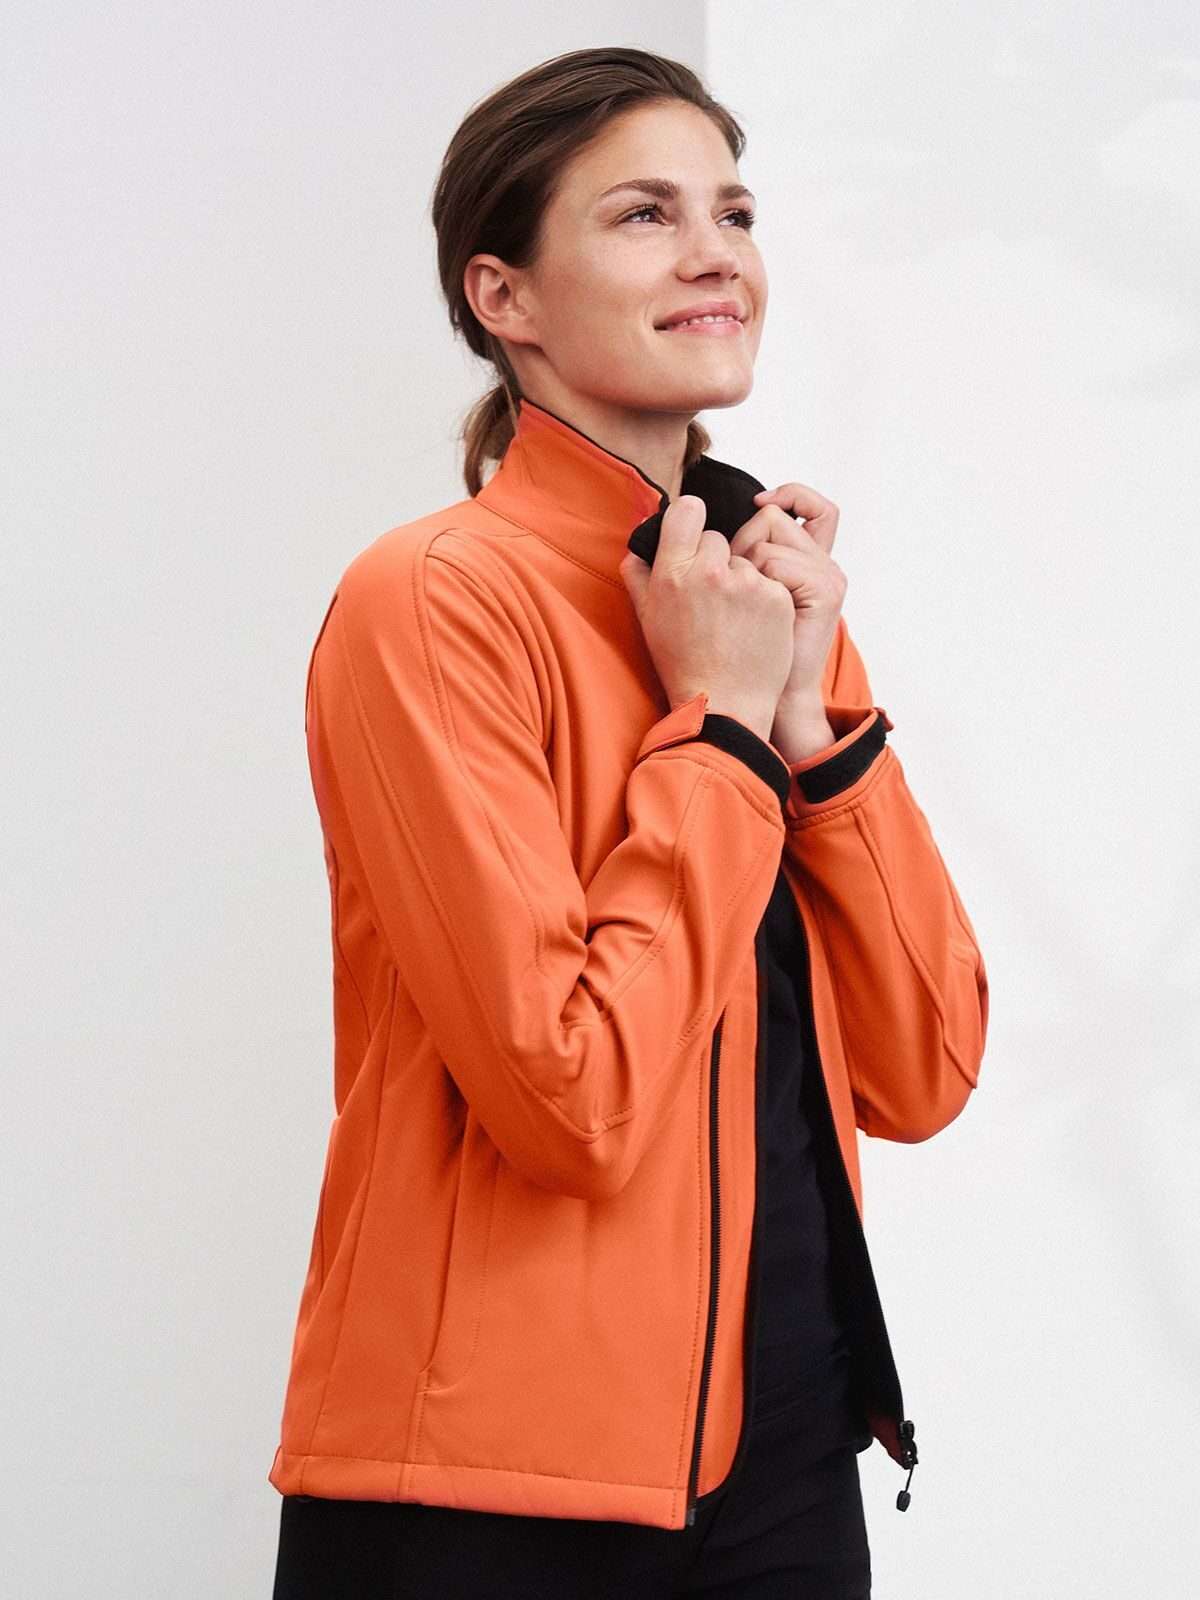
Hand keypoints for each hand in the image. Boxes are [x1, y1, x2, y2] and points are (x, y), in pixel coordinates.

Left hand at [727, 481, 846, 712]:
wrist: (762, 693)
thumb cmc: (743, 649)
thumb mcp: (743, 595)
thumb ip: (744, 558)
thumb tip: (704, 521)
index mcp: (809, 561)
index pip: (811, 506)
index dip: (787, 496)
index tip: (755, 504)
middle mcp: (823, 563)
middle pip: (776, 516)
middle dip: (744, 542)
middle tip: (736, 583)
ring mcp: (828, 575)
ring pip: (769, 537)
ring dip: (744, 565)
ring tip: (746, 603)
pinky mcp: (825, 590)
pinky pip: (775, 561)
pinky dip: (757, 580)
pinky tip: (757, 610)